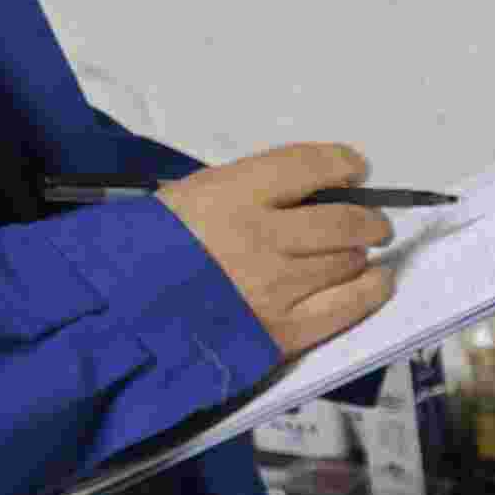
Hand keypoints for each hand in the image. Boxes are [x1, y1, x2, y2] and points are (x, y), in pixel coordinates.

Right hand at [156, 143, 395, 358]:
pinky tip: (375, 280)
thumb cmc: (150, 253)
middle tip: (371, 221)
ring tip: (354, 253)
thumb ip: (247, 191)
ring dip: (359, 254)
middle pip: (343, 220)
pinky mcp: (284, 330)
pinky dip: (370, 288)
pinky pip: (349, 305)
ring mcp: (276, 286)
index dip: (342, 163)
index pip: (307, 166)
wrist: (119, 318)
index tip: (355, 167)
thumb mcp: (186, 198)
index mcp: (229, 195)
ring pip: (349, 260)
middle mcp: (260, 237)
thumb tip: (308, 191)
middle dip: (367, 218)